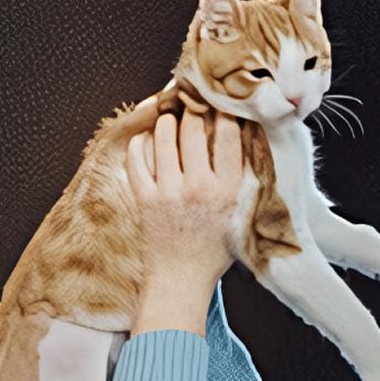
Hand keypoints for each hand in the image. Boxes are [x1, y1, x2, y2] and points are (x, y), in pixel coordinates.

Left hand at [125, 110, 243, 332]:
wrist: (181, 279)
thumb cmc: (213, 245)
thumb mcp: (239, 210)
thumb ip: (240, 174)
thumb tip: (241, 129)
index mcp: (228, 189)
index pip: (229, 133)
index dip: (225, 109)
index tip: (223, 101)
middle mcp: (198, 188)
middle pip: (194, 127)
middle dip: (194, 108)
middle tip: (194, 100)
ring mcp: (168, 192)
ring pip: (165, 136)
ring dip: (168, 120)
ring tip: (172, 117)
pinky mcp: (144, 199)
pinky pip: (137, 158)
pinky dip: (141, 142)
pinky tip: (148, 138)